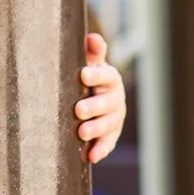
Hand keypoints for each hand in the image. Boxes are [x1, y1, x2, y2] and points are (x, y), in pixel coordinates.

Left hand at [76, 33, 126, 163]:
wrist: (92, 98)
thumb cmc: (86, 78)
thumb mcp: (89, 64)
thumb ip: (92, 53)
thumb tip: (92, 38)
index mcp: (110, 79)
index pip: (107, 76)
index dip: (96, 75)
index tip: (83, 75)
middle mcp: (115, 99)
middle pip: (108, 103)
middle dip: (94, 106)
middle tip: (78, 109)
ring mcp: (114, 118)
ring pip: (108, 124)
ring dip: (96, 129)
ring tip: (81, 132)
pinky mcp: (110, 136)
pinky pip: (107, 144)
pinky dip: (100, 150)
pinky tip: (91, 156)